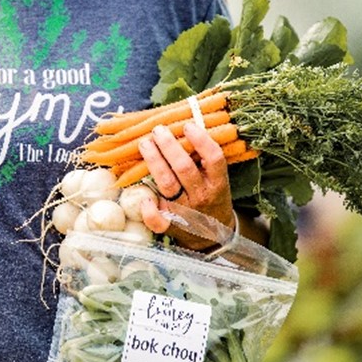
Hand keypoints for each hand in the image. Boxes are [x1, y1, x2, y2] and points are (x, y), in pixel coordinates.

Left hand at [137, 123, 234, 244]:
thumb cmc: (212, 199)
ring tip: (145, 143)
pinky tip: (143, 198)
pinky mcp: (170, 224)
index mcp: (217, 183)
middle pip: (185, 169)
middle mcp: (201, 196)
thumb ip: (205, 160)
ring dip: (154, 162)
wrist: (213, 236)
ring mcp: (185, 211)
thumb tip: (185, 128)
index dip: (201, 141)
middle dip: (169, 147)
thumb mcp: (217, 180)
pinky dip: (149, 210)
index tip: (188, 126)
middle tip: (158, 130)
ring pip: (167, 184)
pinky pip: (158, 220)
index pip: (214, 159)